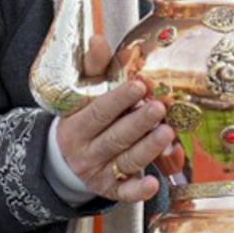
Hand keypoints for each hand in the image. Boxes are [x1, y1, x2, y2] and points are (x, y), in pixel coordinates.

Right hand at [53, 76, 172, 204]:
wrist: (64, 159)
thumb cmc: (82, 118)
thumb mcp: (81, 92)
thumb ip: (92, 66)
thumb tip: (98, 39)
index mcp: (75, 126)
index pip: (98, 112)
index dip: (118, 100)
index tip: (139, 86)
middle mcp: (85, 152)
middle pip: (115, 137)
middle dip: (139, 123)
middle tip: (159, 108)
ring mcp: (99, 173)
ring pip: (126, 161)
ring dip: (148, 149)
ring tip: (168, 133)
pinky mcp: (112, 190)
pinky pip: (126, 193)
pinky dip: (139, 191)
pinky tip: (154, 184)